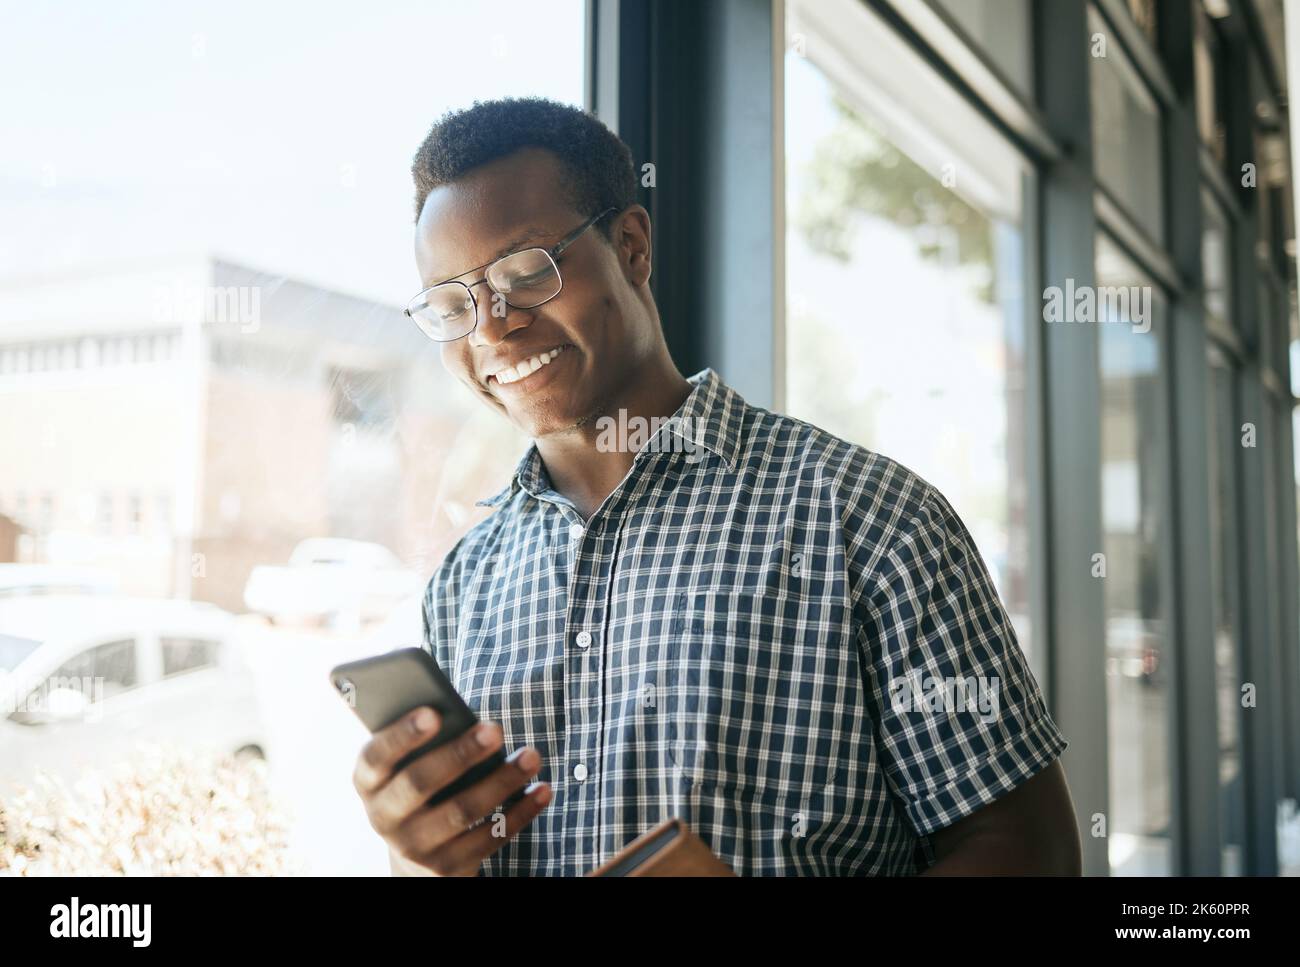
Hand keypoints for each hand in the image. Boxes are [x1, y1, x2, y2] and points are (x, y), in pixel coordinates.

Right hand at [352, 707, 551, 875]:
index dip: (402, 735)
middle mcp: (384, 817)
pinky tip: (542, 790)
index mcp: (369, 781)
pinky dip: (520, 812)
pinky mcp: (446, 867)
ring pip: (461, 812)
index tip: (434, 713)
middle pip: (420, 783)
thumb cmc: (419, 782)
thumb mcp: (408, 763)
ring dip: (501, 782)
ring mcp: (414, 846)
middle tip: (495, 730)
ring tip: (531, 756)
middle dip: (461, 754)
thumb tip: (464, 716)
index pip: (377, 756)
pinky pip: (488, 839)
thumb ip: (425, 740)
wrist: (415, 850)